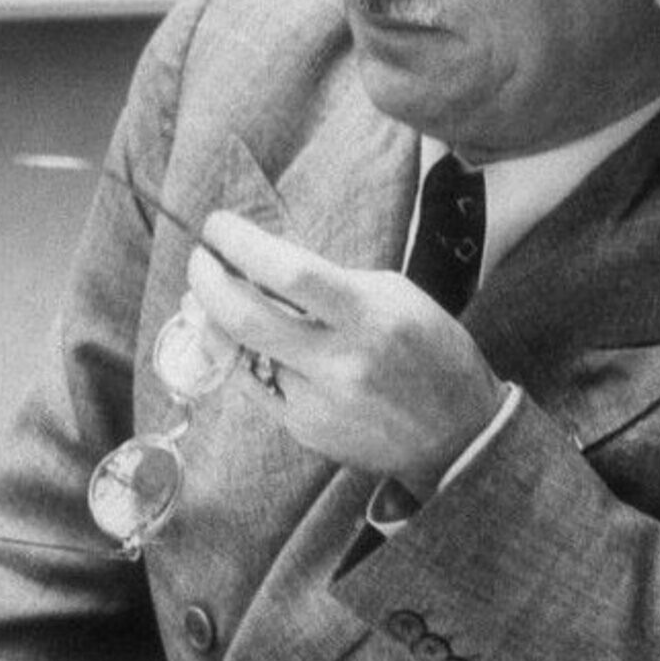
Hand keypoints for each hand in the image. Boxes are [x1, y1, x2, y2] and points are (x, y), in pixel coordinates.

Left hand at [186, 212, 504, 502]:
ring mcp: (317, 403)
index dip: (240, 244)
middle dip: (207, 281)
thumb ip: (330, 282)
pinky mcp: (305, 431)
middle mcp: (339, 362)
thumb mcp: (394, 297)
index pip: (287, 271)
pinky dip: (248, 357)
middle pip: (245, 317)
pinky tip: (255, 341)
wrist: (459, 433)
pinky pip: (257, 385)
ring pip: (244, 352)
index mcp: (368, 316)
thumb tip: (262, 265)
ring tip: (221, 297)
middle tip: (200, 260)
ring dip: (223, 321)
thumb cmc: (432, 353)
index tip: (218, 226)